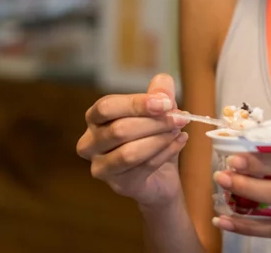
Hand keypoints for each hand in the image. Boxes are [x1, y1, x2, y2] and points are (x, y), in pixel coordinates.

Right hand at [77, 74, 190, 208]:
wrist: (160, 175)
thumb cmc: (151, 137)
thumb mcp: (158, 111)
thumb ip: (159, 94)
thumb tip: (162, 85)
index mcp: (95, 119)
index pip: (107, 107)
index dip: (136, 104)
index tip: (165, 103)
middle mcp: (90, 144)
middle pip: (119, 130)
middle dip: (154, 122)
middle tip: (181, 117)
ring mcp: (102, 167)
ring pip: (130, 153)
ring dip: (160, 139)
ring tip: (179, 131)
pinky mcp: (120, 185)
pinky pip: (144, 168)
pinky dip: (166, 152)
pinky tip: (180, 141)